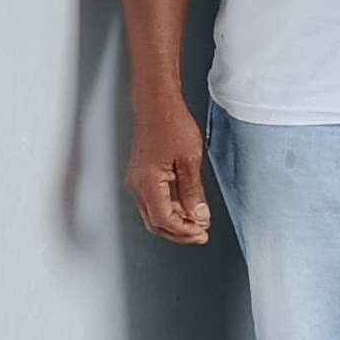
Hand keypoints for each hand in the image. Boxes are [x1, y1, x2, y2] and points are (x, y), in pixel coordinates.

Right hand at [128, 94, 212, 245]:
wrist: (157, 105)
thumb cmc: (171, 124)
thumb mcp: (190, 160)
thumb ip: (194, 192)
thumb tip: (199, 216)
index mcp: (148, 183)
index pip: (165, 220)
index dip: (184, 231)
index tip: (202, 232)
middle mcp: (138, 185)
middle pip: (156, 223)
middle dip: (180, 233)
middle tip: (201, 234)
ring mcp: (137, 182)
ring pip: (154, 215)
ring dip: (175, 223)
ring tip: (197, 223)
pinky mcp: (141, 177)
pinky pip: (153, 203)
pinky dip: (170, 211)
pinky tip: (186, 209)